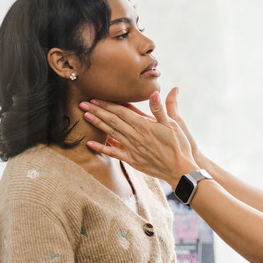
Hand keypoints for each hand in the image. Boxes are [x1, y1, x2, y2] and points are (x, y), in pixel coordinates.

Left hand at [79, 92, 198, 185]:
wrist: (179, 169)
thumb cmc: (179, 146)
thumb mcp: (174, 124)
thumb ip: (161, 109)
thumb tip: (154, 93)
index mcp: (145, 125)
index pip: (122, 112)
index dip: (108, 104)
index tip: (96, 98)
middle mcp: (135, 136)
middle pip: (113, 121)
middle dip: (97, 111)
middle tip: (83, 104)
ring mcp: (132, 149)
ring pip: (111, 133)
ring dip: (97, 124)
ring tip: (85, 116)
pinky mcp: (132, 160)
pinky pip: (113, 153)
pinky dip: (101, 148)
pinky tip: (89, 144)